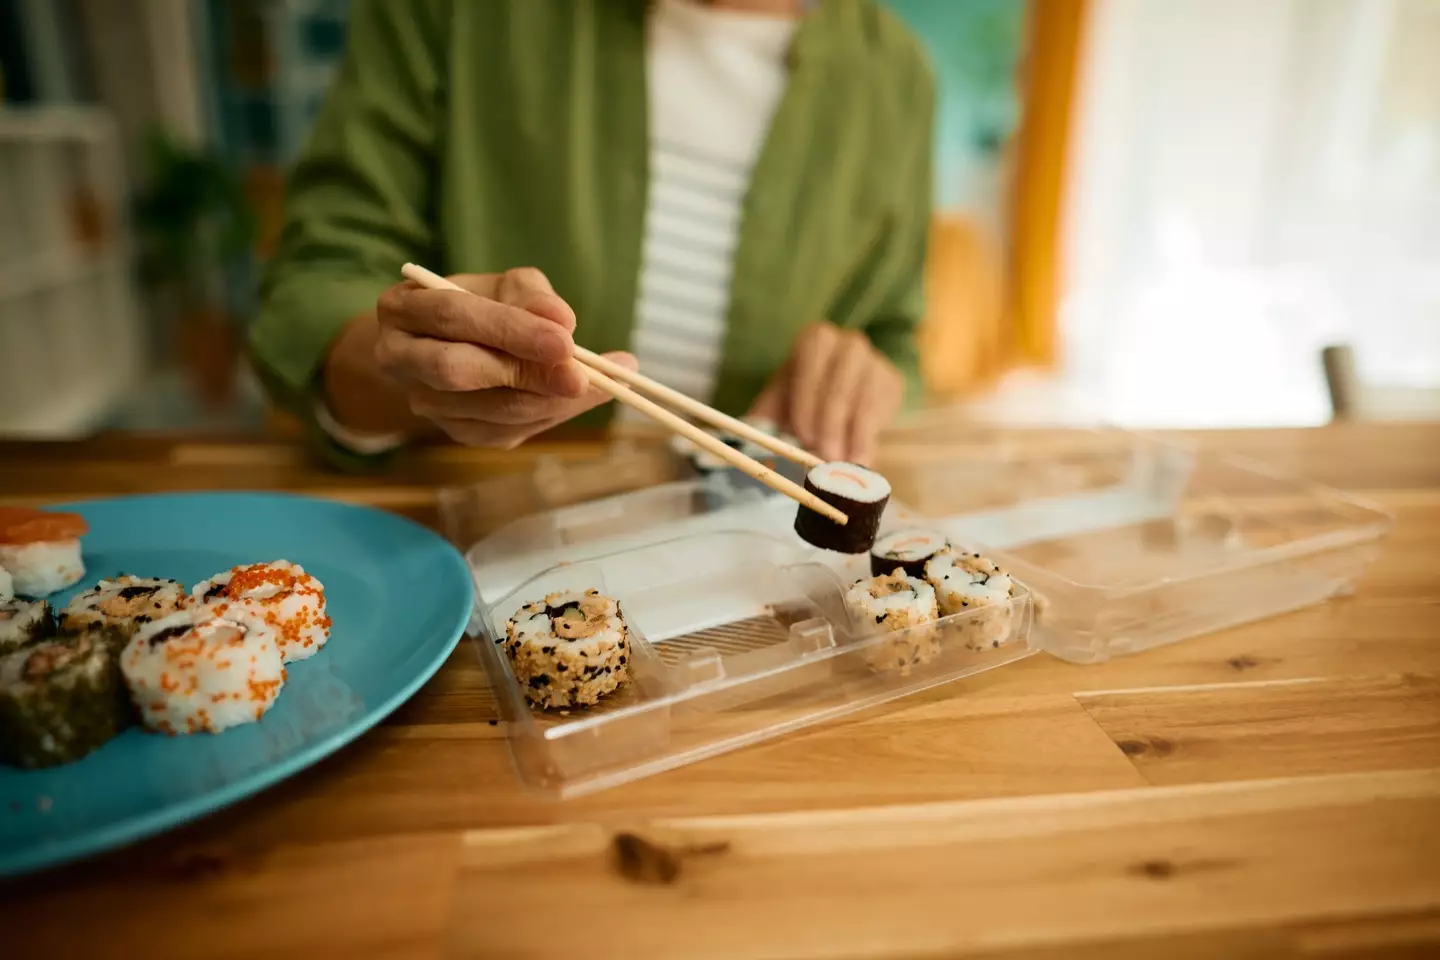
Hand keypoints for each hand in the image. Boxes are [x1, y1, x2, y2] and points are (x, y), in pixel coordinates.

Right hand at [372, 267, 635, 447]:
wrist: (447, 346)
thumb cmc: (480, 305)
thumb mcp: (503, 286)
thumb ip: (530, 296)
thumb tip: (563, 320)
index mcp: (402, 308)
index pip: (454, 316)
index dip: (511, 330)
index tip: (564, 340)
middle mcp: (400, 359)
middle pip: (458, 371)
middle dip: (525, 374)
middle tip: (581, 377)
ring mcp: (423, 402)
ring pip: (487, 410)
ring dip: (548, 400)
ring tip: (601, 385)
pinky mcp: (453, 431)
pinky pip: (503, 432)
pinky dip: (548, 416)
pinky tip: (580, 399)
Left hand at [748, 322, 902, 465]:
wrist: (837, 399)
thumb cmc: (800, 402)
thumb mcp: (777, 407)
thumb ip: (761, 424)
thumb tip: (738, 449)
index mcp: (814, 340)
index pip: (812, 357)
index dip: (807, 395)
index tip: (804, 434)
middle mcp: (848, 343)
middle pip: (843, 376)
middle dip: (832, 419)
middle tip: (825, 455)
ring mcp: (874, 360)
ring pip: (867, 394)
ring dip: (854, 432)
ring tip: (843, 463)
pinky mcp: (891, 382)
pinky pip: (883, 409)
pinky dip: (870, 437)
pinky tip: (861, 460)